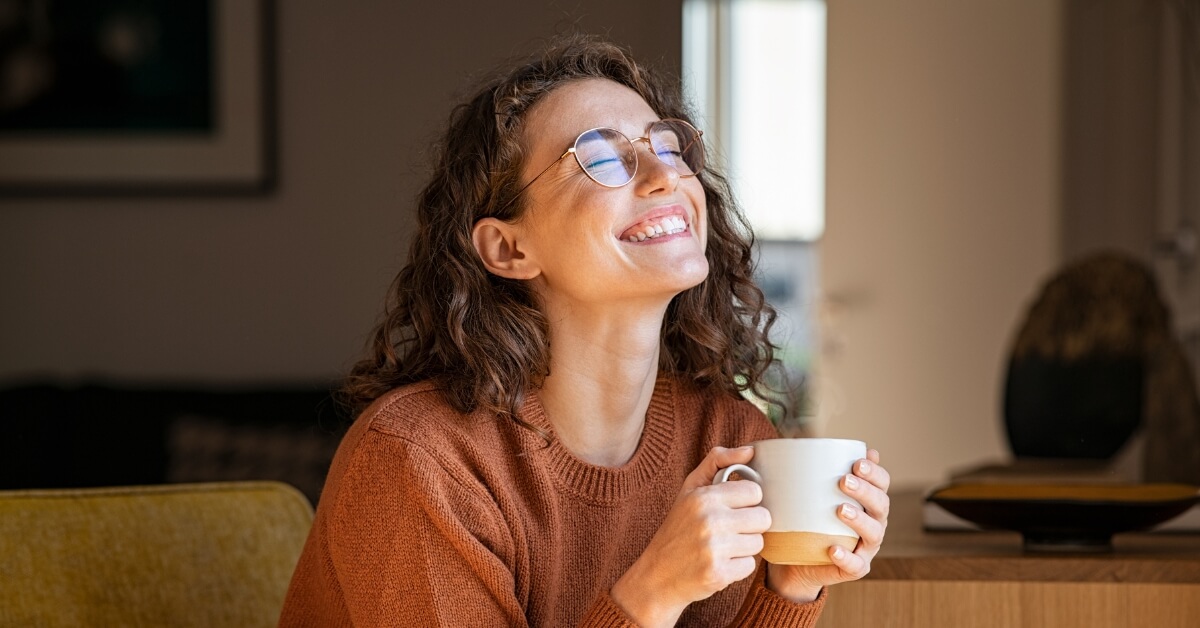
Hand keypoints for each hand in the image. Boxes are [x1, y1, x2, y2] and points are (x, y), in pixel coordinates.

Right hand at [611, 446, 770, 627]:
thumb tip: (750, 450)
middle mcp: (710, 521)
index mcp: (704, 497)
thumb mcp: (690, 489)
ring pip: (758, 543)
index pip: (754, 492)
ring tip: (722, 547)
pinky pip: (750, 565)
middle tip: (729, 530)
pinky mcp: (719, 574)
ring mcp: (715, 549)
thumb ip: (717, 462)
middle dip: (750, 525)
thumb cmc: (677, 528)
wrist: (657, 575)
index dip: (747, 501)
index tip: (732, 508)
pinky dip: (737, 567)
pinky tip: (719, 563)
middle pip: (763, 518)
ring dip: (744, 547)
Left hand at [765, 448, 890, 602]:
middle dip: (866, 491)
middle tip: (844, 481)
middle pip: (881, 505)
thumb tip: (806, 443)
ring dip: (860, 520)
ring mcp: (866, 547)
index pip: (882, 483)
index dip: (875, 472)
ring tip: (840, 510)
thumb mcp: (810, 493)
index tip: (857, 462)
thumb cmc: (807, 519)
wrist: (797, 560)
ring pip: (874, 533)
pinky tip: (833, 549)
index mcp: (868, 501)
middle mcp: (874, 522)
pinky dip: (847, 557)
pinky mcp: (855, 568)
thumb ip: (814, 471)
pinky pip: (856, 565)